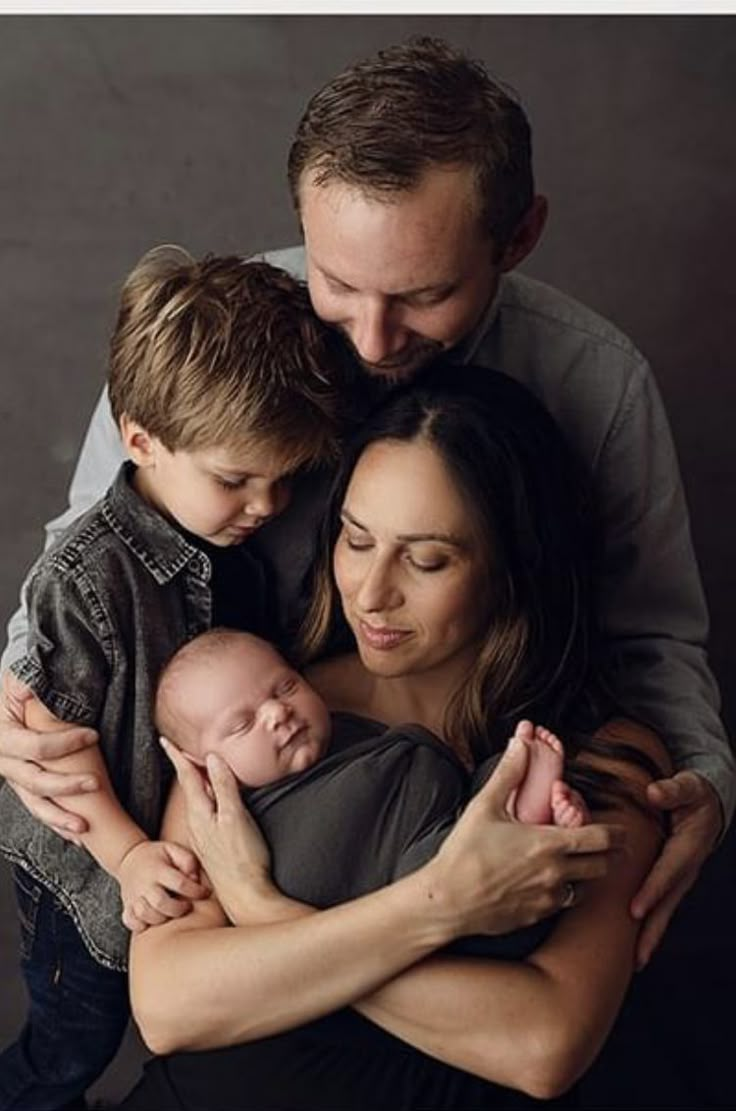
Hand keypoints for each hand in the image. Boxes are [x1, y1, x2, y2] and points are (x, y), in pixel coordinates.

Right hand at [0, 670, 98, 836]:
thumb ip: (30, 685)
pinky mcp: (22, 785)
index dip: (64, 742)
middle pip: (35, 781)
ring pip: (34, 803)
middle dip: (66, 786)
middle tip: (95, 783)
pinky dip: (56, 821)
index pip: (35, 746)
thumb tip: (35, 689)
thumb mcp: (19, 682)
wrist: (3, 703)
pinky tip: (75, 836)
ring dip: (59, 818)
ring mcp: (12, 777)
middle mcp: (3, 761)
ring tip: (82, 828)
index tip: (93, 734)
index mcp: (3, 736)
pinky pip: (37, 808)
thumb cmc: (14, 689)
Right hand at [117, 838, 209, 932]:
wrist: (129, 859)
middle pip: (160, 903)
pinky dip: (142, 925)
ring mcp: (134, 898)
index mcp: (157, 870)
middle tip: (187, 906)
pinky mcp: (127, 908)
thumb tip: (195, 878)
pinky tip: (153, 920)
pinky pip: (132, 923)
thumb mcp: (173, 849)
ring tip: (171, 913)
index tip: (204, 892)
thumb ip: (187, 860)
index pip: (179, 883)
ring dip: (161, 918)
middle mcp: (144, 885)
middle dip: (178, 909)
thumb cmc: (157, 856)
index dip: (195, 891)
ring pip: (145, 915)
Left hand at [161, 738, 274, 923]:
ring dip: (194, 781)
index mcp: (201, 812)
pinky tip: (212, 802)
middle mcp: (198, 822)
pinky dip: (205, 798)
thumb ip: (224, 787)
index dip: (177, 756)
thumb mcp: (235, 818)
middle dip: (183, 766)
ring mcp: (204, 835)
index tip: (164, 740)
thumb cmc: (243, 859)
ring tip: (193, 768)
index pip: (187, 776)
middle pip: (189, 786)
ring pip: (196, 799)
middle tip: (177, 748)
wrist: (246, 896)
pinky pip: (204, 812)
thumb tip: (212, 757)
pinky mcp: (214, 844)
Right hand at [426, 732, 625, 938]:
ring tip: (581, 863)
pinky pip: (563, 904)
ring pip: (586, 888)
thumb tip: (521, 742)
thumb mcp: (485, 806)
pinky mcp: (537, 917)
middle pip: (603, 866)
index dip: (617, 834)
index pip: (601, 839)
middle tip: (608, 847)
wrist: (447, 901)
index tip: (622, 831)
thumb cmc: (464, 853)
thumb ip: (509, 773)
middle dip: (610, 856)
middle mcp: (555, 873)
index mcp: (548, 844)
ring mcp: (548, 898)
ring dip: (588, 875)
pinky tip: (551, 881)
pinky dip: (565, 892)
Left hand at [631, 770, 721, 968]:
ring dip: (651, 935)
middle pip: (667, 903)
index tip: (635, 910)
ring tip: (636, 962)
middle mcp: (686, 869)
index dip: (652, 892)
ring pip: (665, 910)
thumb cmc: (694, 795)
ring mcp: (680, 879)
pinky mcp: (673, 881)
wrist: (709, 805)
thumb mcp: (688, 787)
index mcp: (687, 847)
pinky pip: (662, 905)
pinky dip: (650, 925)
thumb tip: (653, 793)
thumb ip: (672, 790)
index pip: (667, 873)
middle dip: (652, 930)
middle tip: (636, 956)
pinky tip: (635, 943)